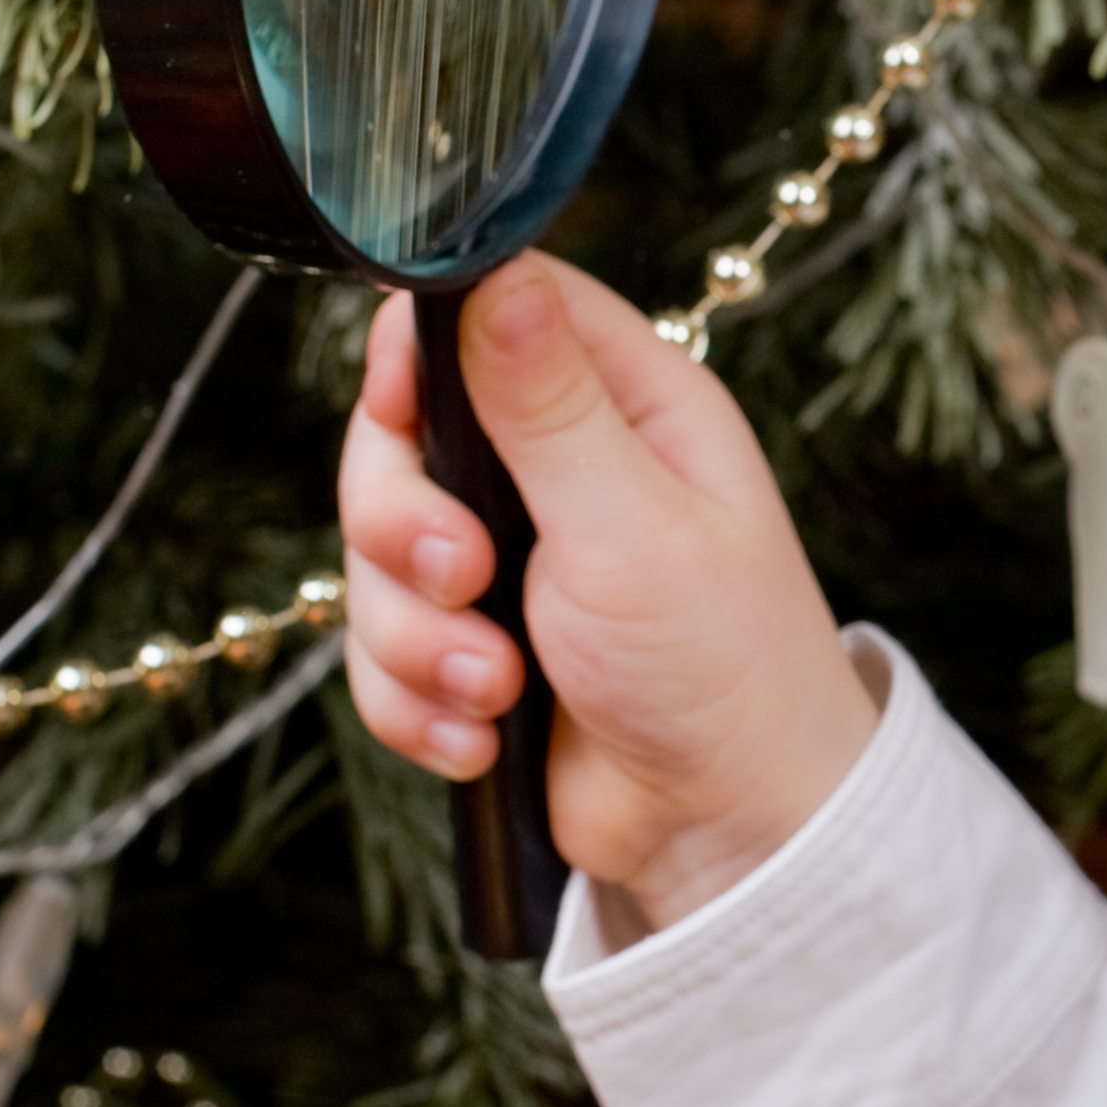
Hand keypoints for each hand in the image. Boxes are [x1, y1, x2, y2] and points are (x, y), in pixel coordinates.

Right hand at [338, 255, 881, 934]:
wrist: (731, 834)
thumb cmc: (723, 667)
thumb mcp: (635, 524)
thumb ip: (549, 406)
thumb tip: (492, 271)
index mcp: (626, 404)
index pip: (489, 308)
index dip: (420, 349)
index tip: (399, 407)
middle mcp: (562, 467)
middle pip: (399, 437)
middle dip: (404, 524)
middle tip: (467, 579)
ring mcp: (509, 560)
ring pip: (375, 557)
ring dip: (418, 638)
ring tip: (497, 688)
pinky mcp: (472, 646)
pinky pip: (377, 652)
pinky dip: (417, 704)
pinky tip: (482, 737)